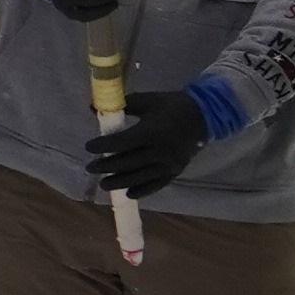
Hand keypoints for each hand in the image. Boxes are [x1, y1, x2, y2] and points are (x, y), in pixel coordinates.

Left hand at [90, 76, 240, 198]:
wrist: (205, 116)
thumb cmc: (172, 106)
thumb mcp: (147, 100)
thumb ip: (122, 105)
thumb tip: (93, 107)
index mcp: (152, 131)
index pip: (122, 142)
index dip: (103, 146)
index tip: (89, 147)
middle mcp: (160, 151)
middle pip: (127, 162)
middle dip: (106, 166)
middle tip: (90, 167)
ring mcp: (169, 164)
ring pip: (140, 177)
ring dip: (119, 182)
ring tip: (104, 184)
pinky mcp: (176, 171)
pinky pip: (157, 185)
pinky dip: (142, 190)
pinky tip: (129, 194)